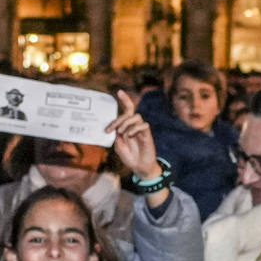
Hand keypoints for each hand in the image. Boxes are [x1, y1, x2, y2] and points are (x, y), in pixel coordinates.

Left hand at [107, 91, 168, 207]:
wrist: (140, 168)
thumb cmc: (129, 157)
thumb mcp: (118, 146)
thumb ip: (116, 136)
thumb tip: (115, 128)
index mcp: (126, 127)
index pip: (127, 110)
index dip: (125, 100)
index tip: (119, 92)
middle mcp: (134, 126)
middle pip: (129, 113)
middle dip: (119, 119)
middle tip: (113, 129)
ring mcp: (141, 129)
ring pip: (136, 117)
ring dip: (126, 123)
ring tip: (122, 133)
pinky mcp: (147, 134)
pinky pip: (143, 125)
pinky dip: (135, 129)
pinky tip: (130, 135)